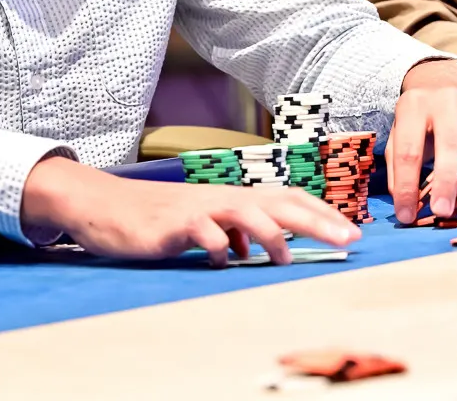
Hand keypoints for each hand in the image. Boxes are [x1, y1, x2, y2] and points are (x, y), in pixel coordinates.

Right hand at [20, 157, 361, 265]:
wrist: (106, 205)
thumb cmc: (156, 217)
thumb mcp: (201, 223)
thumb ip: (230, 232)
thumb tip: (254, 251)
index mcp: (231, 196)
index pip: (286, 196)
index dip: (320, 211)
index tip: (350, 229)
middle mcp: (221, 196)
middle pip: (278, 201)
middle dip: (317, 220)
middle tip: (348, 238)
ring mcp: (197, 208)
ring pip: (246, 210)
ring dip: (271, 233)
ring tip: (285, 259)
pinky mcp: (173, 224)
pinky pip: (204, 234)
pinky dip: (219, 247)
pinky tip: (223, 261)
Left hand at [387, 59, 456, 225]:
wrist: (447, 77)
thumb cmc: (420, 115)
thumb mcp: (400, 130)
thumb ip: (398, 165)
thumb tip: (406, 205)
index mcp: (413, 106)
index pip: (408, 150)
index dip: (407, 186)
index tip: (406, 216)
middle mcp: (447, 103)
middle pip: (450, 146)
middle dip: (447, 183)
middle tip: (442, 214)